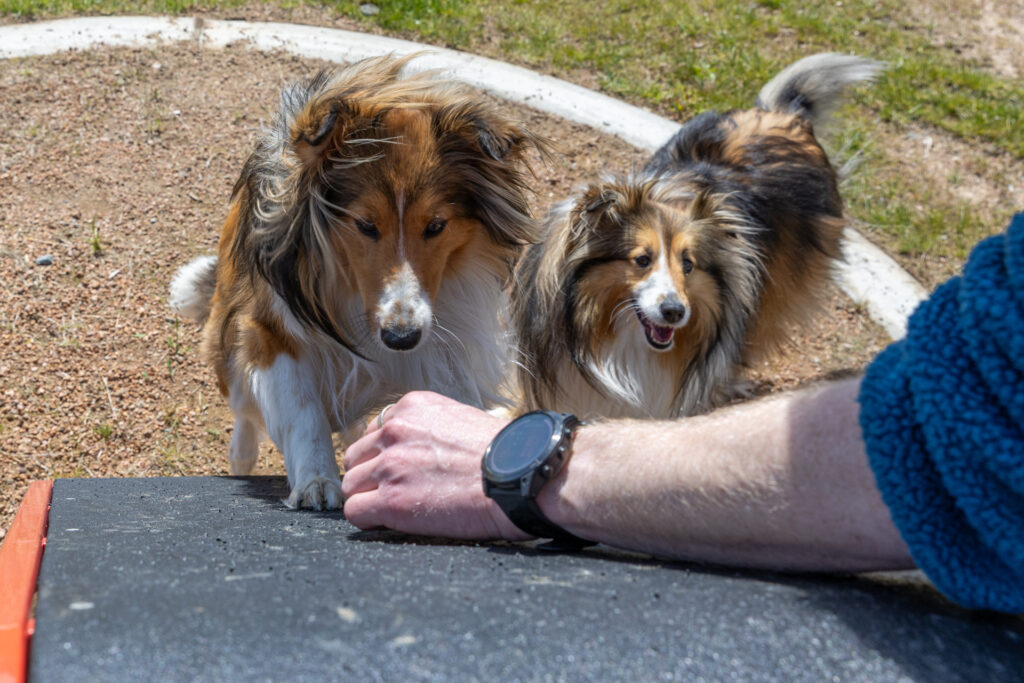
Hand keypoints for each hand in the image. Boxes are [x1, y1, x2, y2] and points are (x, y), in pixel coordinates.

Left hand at [342, 391, 531, 540]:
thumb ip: (429, 428)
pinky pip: (355, 512)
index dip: (384, 455)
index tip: (400, 469)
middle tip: (396, 491)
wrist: (522, 475)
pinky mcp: (391, 500)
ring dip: (369, 498)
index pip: (374, 431)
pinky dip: (368, 520)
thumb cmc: (505, 454)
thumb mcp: (461, 419)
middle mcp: (395, 431)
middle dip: (371, 476)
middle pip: (356, 458)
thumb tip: (418, 449)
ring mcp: (390, 465)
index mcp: (411, 407)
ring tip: (398, 509)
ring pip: (351, 485)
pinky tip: (392, 522)